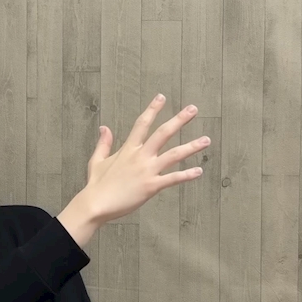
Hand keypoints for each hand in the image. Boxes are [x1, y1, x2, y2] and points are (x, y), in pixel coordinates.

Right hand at [82, 94, 208, 223]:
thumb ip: (103, 143)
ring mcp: (146, 171)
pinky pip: (172, 179)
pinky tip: (198, 171)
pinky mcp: (150, 186)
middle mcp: (139, 157)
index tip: (161, 97)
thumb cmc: (96, 185)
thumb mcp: (97, 160)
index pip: (142, 123)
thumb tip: (104, 127)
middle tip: (193, 109)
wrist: (95, 204)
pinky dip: (186, 175)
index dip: (152, 109)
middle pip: (163, 133)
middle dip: (179, 120)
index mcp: (127, 149)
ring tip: (206, 140)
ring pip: (173, 155)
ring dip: (191, 147)